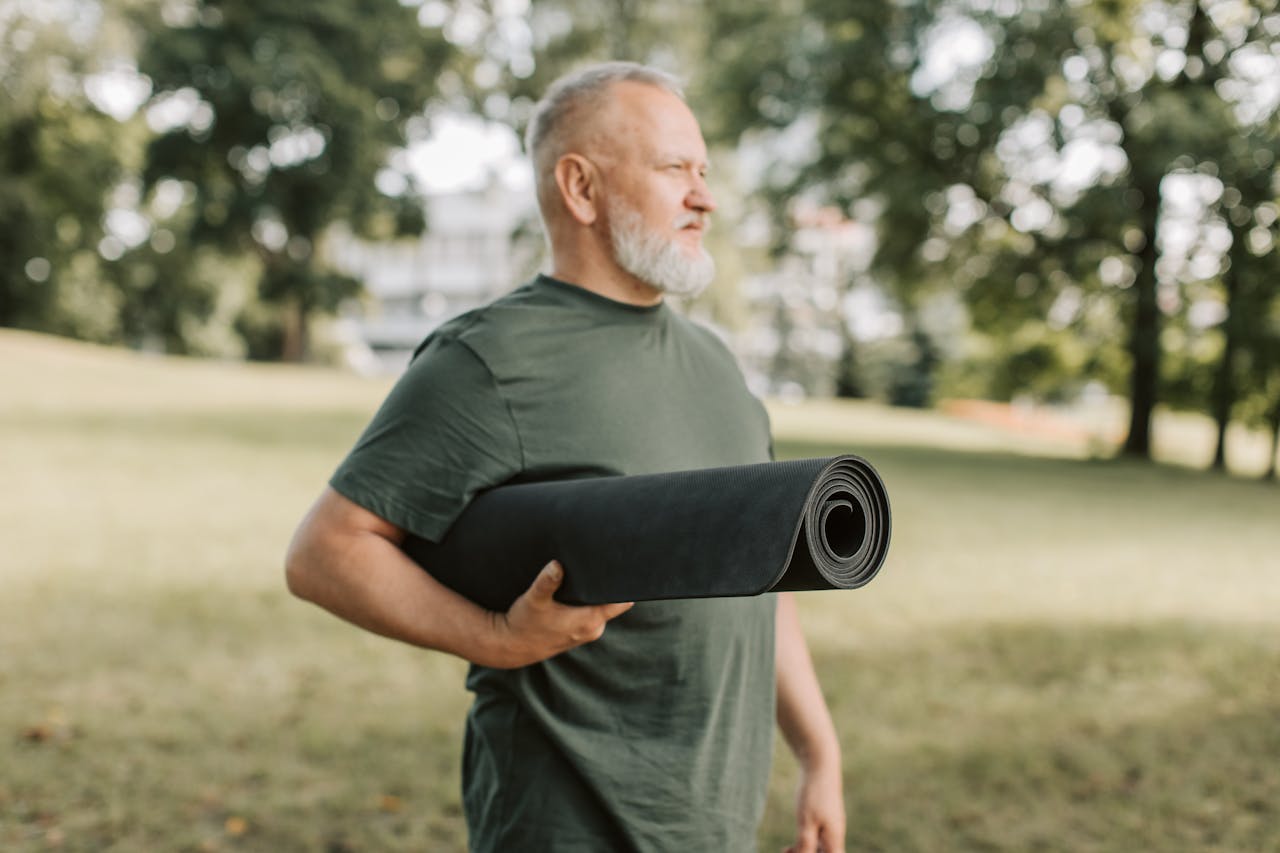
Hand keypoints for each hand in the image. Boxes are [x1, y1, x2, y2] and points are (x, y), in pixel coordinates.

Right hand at [489, 561, 632, 668]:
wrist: (512, 646)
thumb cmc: (524, 623)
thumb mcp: (534, 600)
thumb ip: (547, 582)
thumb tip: (557, 565)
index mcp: (589, 621)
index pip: (621, 602)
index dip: (625, 584)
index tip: (622, 567)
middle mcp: (594, 628)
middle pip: (613, 601)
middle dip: (607, 584)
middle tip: (600, 561)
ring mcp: (588, 631)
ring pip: (601, 606)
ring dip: (596, 593)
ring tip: (587, 573)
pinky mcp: (580, 631)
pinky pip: (593, 612)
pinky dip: (588, 601)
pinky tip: (578, 590)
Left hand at [784, 764, 844, 852]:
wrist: (819, 765)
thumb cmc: (814, 794)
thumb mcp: (806, 822)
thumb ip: (806, 844)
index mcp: (834, 838)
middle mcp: (835, 834)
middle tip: (787, 851)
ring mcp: (830, 825)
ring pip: (819, 848)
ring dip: (804, 851)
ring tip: (786, 850)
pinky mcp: (824, 817)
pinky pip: (817, 838)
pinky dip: (805, 842)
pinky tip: (791, 844)